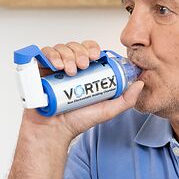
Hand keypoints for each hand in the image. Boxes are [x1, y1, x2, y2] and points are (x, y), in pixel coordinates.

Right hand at [21, 40, 144, 142]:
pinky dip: (51, 55)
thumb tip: (140, 83)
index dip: (92, 49)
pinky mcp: (39, 70)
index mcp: (85, 73)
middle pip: (75, 47)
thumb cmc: (76, 121)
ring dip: (68, 55)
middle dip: (81, 52)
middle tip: (83, 66)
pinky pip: (43, 54)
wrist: (53, 131)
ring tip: (71, 71)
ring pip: (61, 48)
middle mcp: (69, 67)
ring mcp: (53, 68)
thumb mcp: (106, 110)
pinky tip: (57, 67)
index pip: (89, 51)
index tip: (96, 57)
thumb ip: (125, 100)